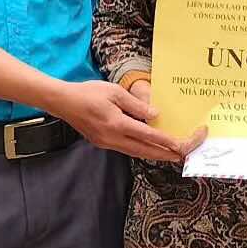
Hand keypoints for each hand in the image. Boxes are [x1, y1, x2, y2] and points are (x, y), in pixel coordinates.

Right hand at [51, 79, 188, 162]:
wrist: (63, 102)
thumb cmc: (88, 93)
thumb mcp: (115, 92)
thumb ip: (136, 105)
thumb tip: (155, 115)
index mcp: (117, 124)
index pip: (149, 136)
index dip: (167, 141)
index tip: (182, 145)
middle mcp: (113, 138)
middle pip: (145, 150)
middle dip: (166, 154)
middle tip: (183, 155)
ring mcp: (107, 143)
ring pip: (137, 153)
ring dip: (155, 155)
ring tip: (171, 155)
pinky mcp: (103, 143)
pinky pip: (127, 150)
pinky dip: (141, 150)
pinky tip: (149, 148)